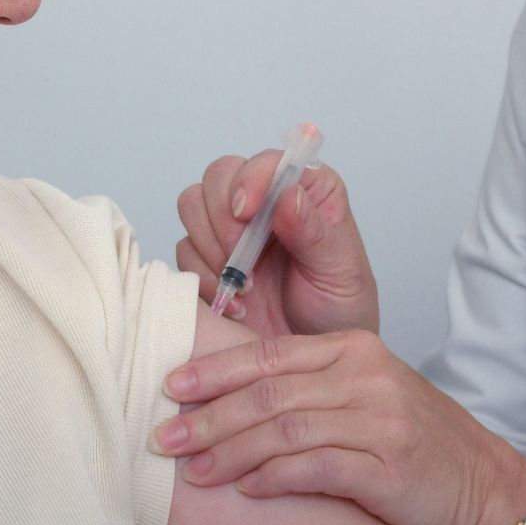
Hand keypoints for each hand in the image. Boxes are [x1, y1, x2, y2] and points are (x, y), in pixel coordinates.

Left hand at [151, 331, 525, 524]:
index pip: (269, 353)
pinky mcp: (387, 466)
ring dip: (231, 451)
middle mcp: (365, 376)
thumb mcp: (363, 393)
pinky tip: (246, 489)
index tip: (171, 384)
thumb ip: (306, 386)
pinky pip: (316, 467)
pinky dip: (273, 478)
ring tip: (194, 471)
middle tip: (165, 433)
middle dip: (209, 414)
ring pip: (284, 429)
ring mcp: (379, 420)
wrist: (482, 483)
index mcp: (353, 349)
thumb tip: (229, 395)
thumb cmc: (415, 440)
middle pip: (269, 391)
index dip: (215, 369)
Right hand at [176, 150, 378, 336]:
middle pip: (220, 175)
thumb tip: (290, 196)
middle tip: (239, 256)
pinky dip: (202, 276)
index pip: (268, 162)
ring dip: (209, 244)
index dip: (252, 178)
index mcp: (307, 190)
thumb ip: (316, 234)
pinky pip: (184, 249)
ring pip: (193, 203)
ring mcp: (233, 229)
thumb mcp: (341, 272)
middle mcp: (266, 202)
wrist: (313, 362)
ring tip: (243, 284)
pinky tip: (234, 303)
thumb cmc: (340, 310)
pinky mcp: (208, 258)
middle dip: (223, 215)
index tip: (247, 212)